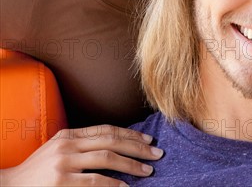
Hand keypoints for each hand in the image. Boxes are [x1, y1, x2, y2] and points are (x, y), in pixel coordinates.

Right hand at [0, 124, 163, 185]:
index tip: (147, 140)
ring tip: (147, 171)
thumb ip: (80, 145)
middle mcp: (68, 144)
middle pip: (111, 140)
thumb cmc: (36, 172)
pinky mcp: (62, 182)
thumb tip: (112, 147)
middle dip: (137, 147)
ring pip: (107, 158)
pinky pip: (94, 182)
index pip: (106, 129)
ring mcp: (64, 163)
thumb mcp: (57, 149)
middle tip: (156, 153)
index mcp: (69, 134)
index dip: (129, 134)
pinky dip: (113, 184)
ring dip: (131, 165)